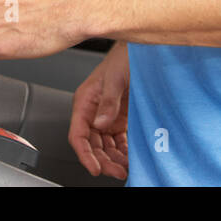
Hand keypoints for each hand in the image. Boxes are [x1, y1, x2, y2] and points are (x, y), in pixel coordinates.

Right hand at [68, 41, 128, 179]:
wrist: (142, 49)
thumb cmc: (124, 56)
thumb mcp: (116, 77)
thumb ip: (108, 101)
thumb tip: (101, 123)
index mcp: (85, 101)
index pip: (78, 134)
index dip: (85, 154)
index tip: (95, 168)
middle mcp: (94, 111)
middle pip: (93, 144)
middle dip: (104, 161)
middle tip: (118, 171)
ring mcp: (107, 115)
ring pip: (106, 146)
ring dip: (115, 159)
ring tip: (127, 167)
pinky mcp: (121, 118)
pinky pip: (119, 140)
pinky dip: (124, 151)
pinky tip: (131, 157)